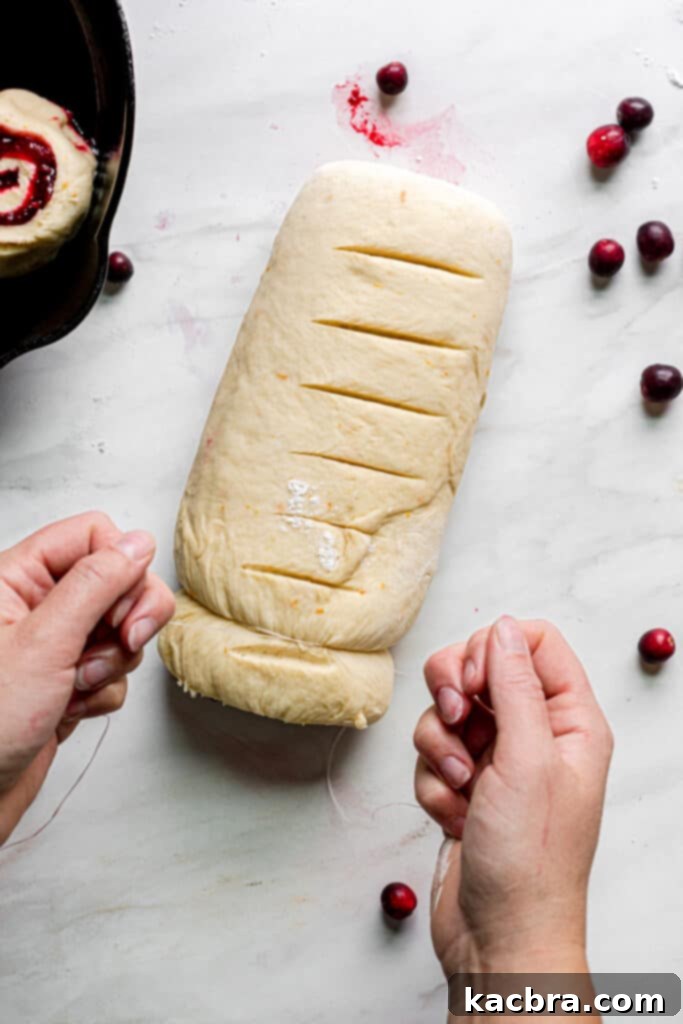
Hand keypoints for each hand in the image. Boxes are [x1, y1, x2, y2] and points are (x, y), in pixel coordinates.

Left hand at [0, 512, 174, 843]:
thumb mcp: (43, 644)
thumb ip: (95, 584)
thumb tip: (137, 544)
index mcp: (14, 577)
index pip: (93, 535)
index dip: (121, 567)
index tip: (123, 610)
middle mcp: (33, 604)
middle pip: (115, 579)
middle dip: (127, 617)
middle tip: (121, 643)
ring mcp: (50, 644)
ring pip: (118, 627)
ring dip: (112, 661)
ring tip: (75, 686)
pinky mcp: (63, 679)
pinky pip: (111, 668)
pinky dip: (102, 691)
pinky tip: (71, 709)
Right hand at [414, 617, 612, 976]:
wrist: (500, 936)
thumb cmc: (531, 862)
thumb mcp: (528, 761)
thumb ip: (515, 686)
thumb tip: (503, 628)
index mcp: (570, 721)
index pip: (534, 642)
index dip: (493, 648)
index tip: (473, 681)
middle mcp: (535, 733)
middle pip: (481, 668)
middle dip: (456, 694)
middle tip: (460, 722)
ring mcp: (498, 759)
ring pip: (449, 711)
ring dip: (441, 747)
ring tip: (462, 787)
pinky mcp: (464, 784)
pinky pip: (431, 753)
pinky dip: (433, 781)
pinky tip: (454, 815)